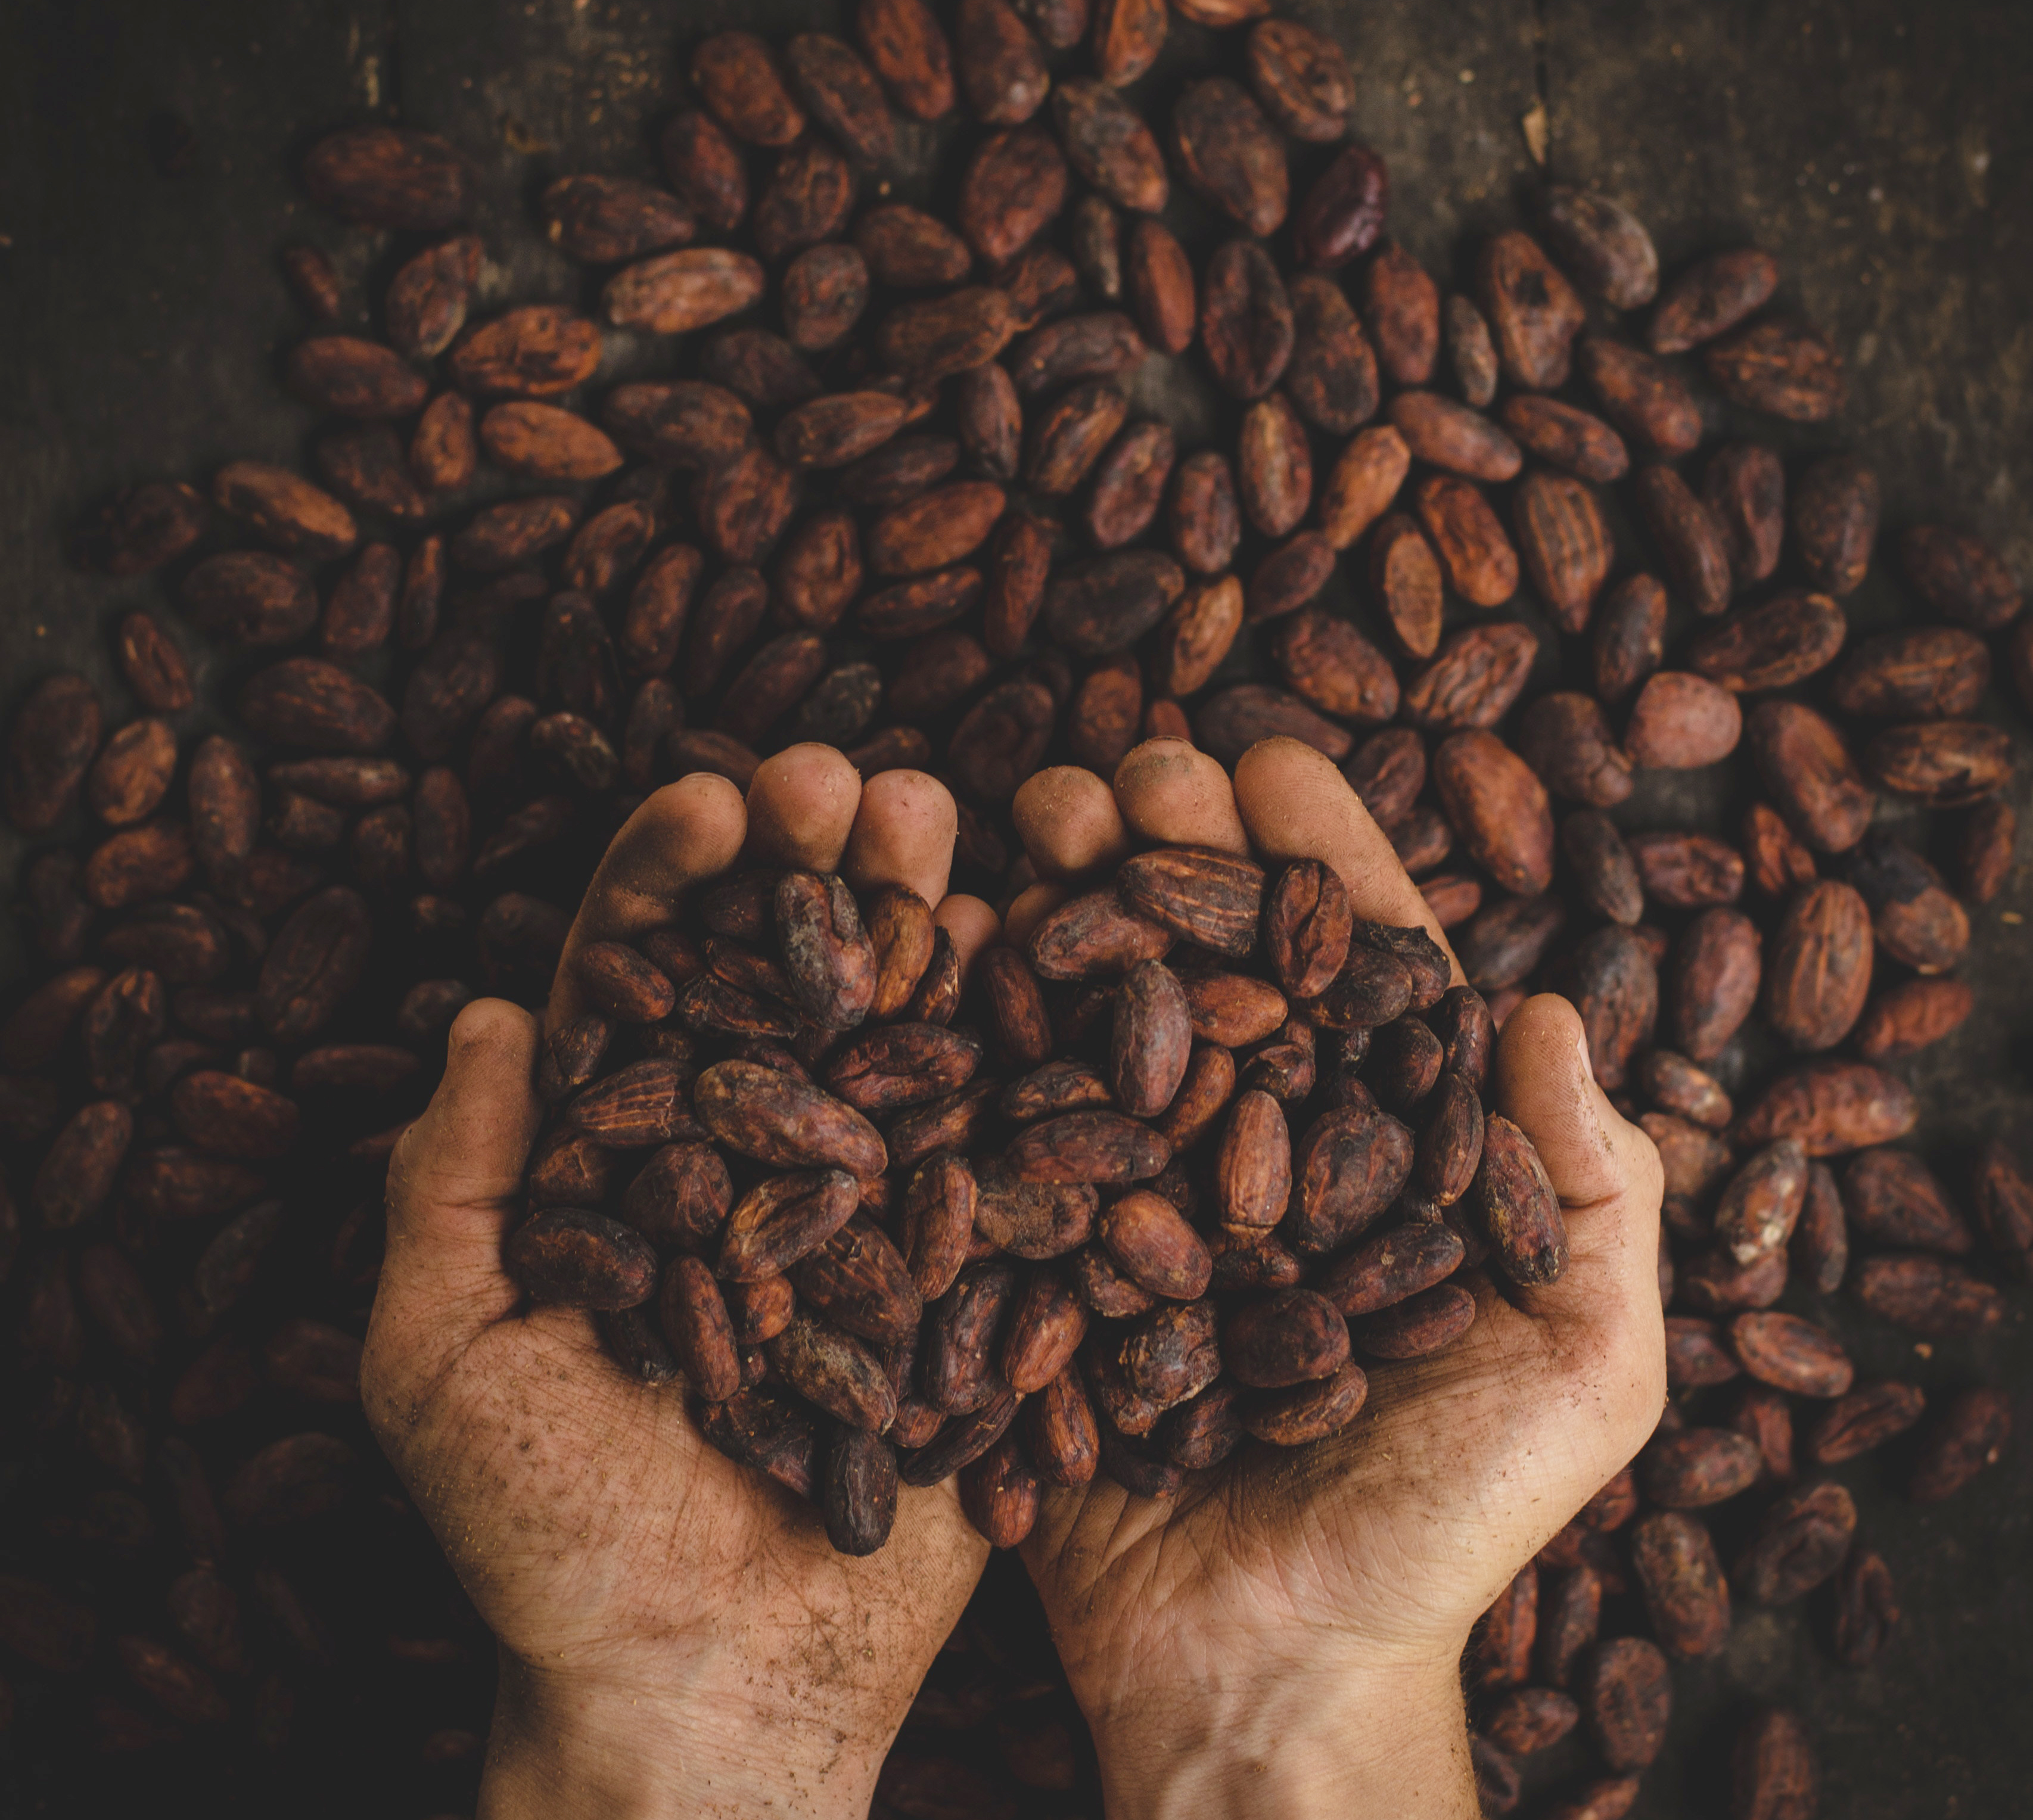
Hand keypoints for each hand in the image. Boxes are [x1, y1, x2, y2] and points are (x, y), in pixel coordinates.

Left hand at [362, 747, 1002, 1819]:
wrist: (713, 1691)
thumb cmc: (550, 1548)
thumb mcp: (441, 1366)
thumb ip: (448, 1189)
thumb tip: (488, 1014)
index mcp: (626, 1167)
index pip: (642, 986)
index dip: (672, 882)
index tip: (715, 800)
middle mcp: (753, 1167)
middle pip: (782, 982)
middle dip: (816, 870)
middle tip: (854, 785)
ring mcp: (868, 1213)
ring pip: (895, 1037)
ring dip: (920, 922)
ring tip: (946, 824)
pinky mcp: (961, 1276)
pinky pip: (997, 1147)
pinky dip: (1017, 1049)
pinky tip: (1035, 953)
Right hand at [1007, 738, 1666, 1819]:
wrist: (1269, 1671)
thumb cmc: (1444, 1529)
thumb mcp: (1582, 1373)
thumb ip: (1594, 1195)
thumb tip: (1556, 1006)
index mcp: (1383, 1160)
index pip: (1356, 974)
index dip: (1318, 860)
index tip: (1269, 762)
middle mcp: (1257, 1159)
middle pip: (1216, 969)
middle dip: (1172, 854)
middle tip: (1126, 770)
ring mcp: (1143, 1206)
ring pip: (1103, 1022)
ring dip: (1066, 909)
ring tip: (1030, 818)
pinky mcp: (1045, 1267)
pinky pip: (1005, 1133)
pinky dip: (973, 1035)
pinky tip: (943, 939)